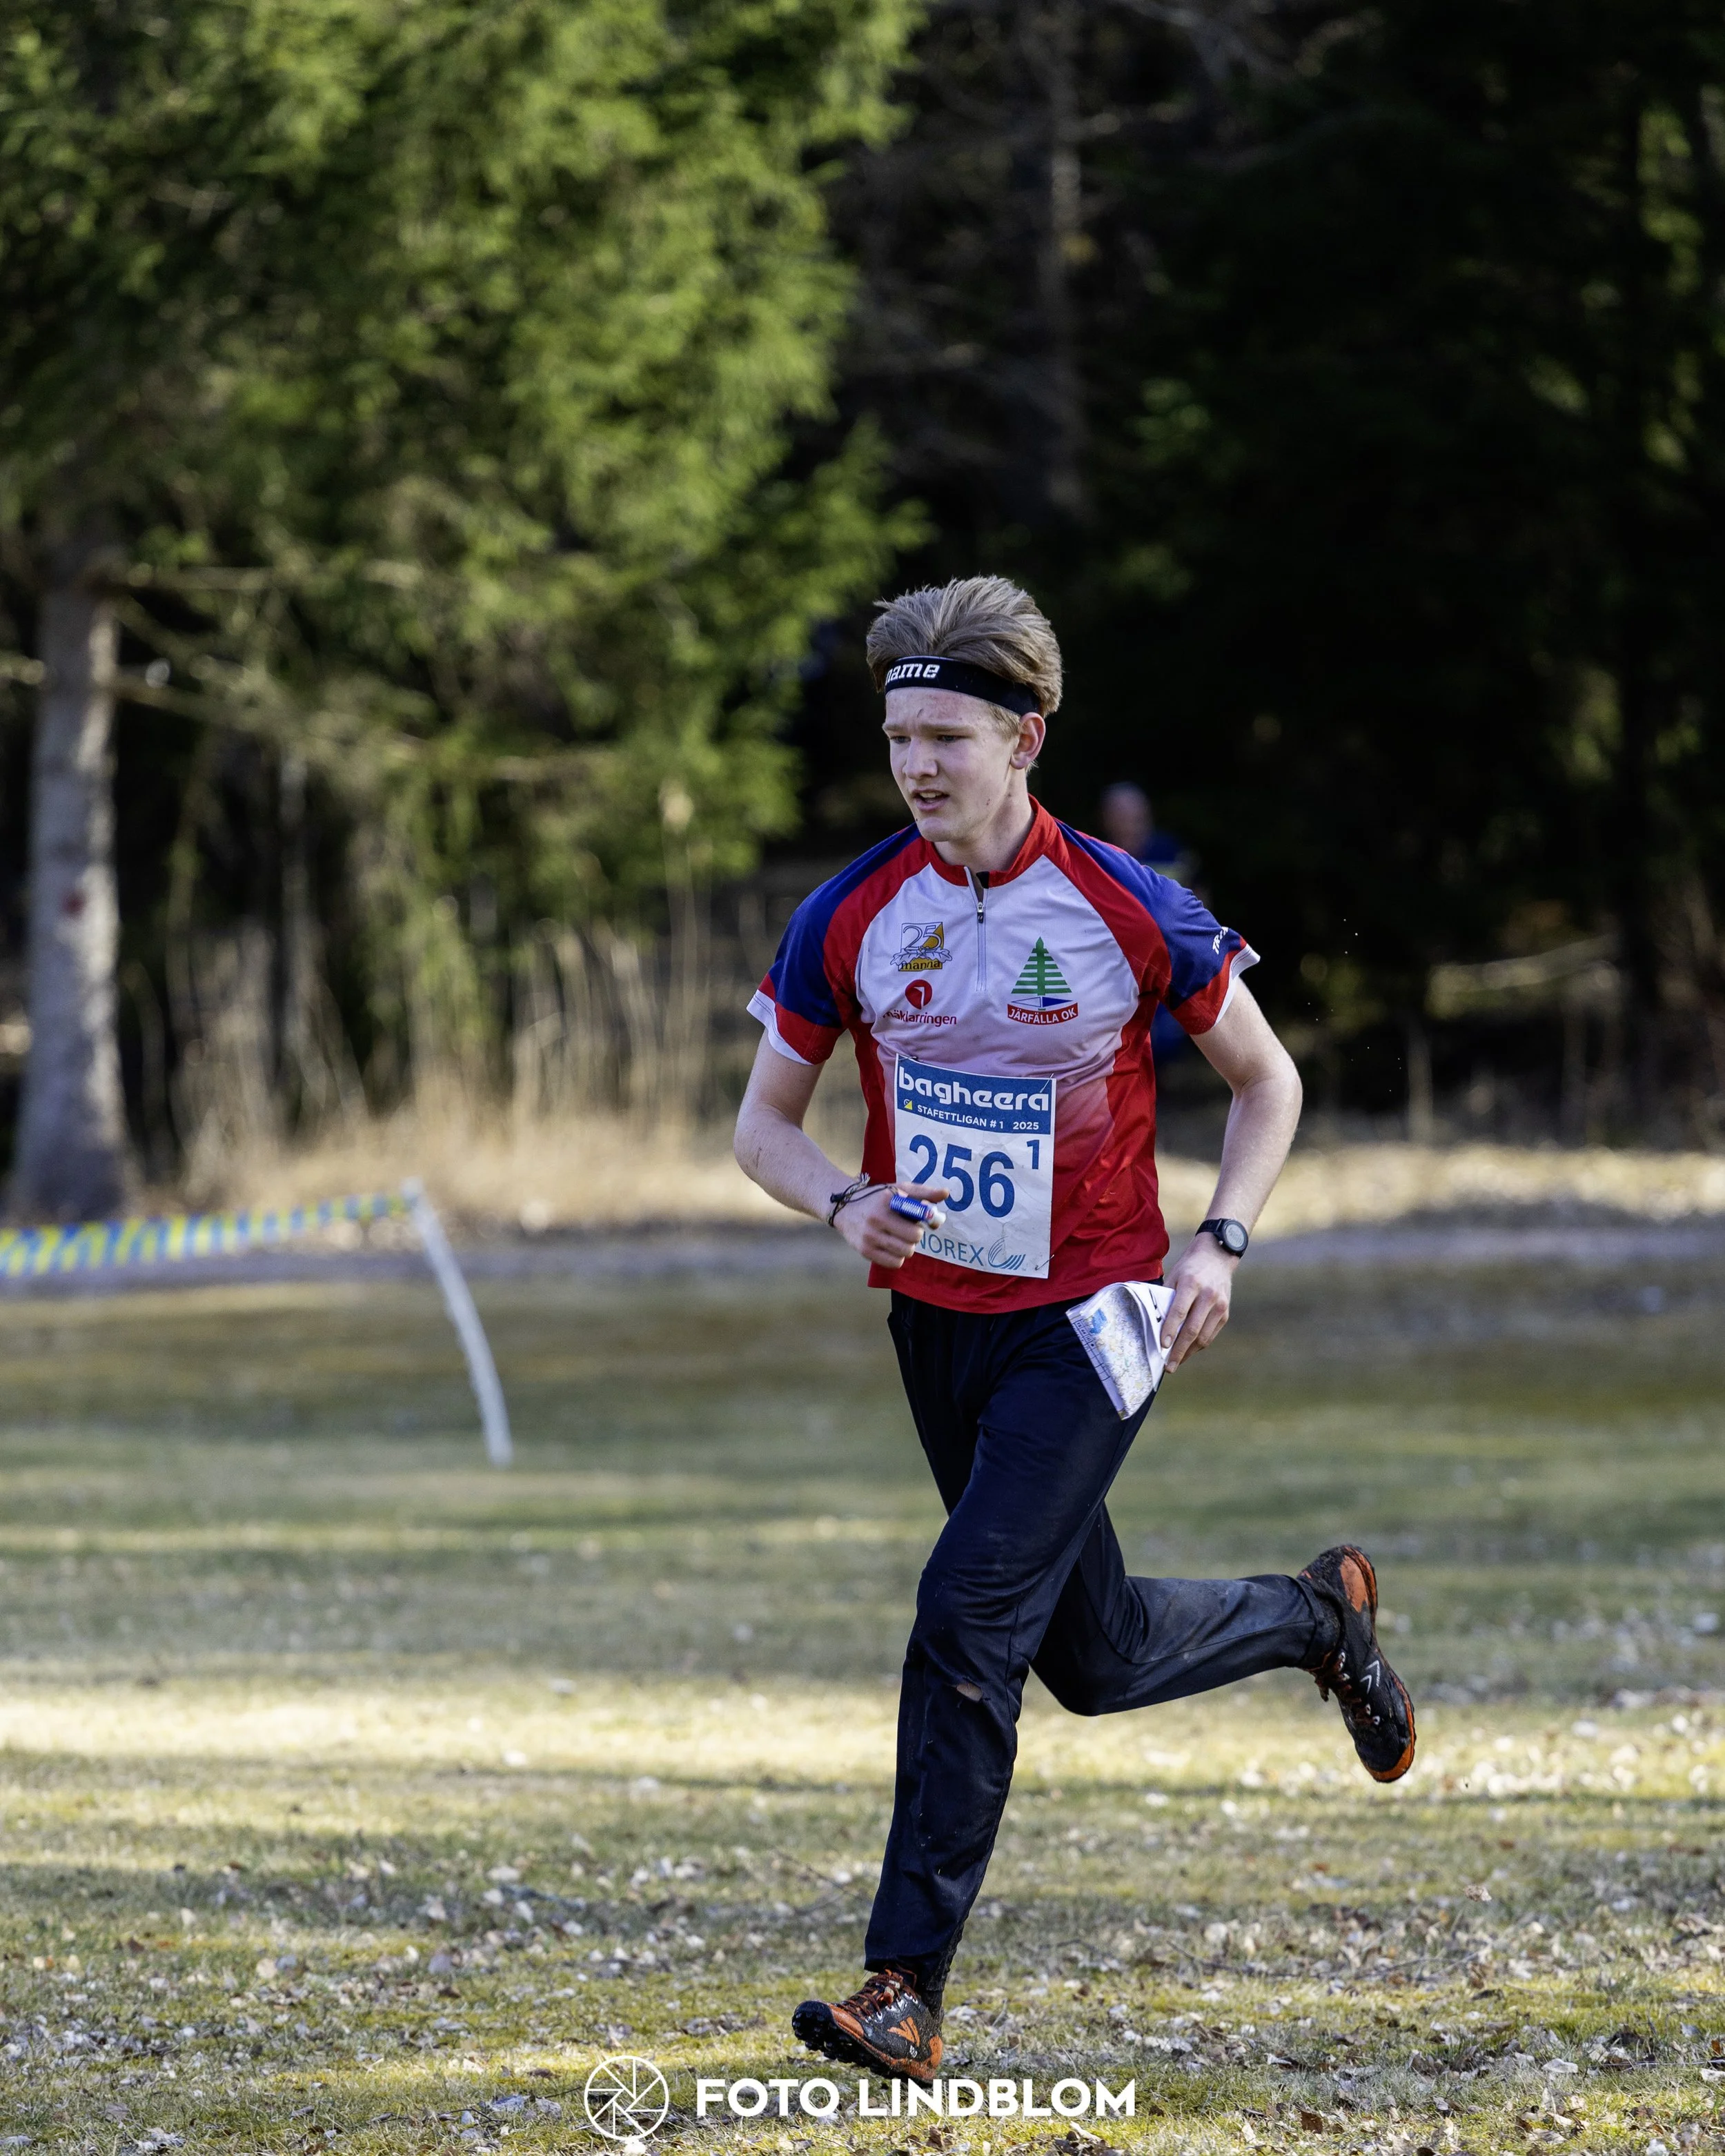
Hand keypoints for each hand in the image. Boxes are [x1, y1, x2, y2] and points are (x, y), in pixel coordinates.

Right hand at [834, 1181, 948, 1267]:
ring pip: (906, 1252)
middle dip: (915, 1235)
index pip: (918, 1216)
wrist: (844, 1208)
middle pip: (914, 1238)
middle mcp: (877, 1219)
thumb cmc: (878, 1198)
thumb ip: (923, 1192)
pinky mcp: (865, 1251)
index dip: (925, 1219)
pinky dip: (898, 1257)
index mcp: (888, 1201)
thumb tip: (946, 1193)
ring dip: (907, 1247)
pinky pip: (894, 1263)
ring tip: (899, 1238)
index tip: (922, 1218)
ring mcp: (870, 1236)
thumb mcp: (899, 1189)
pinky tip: (891, 1247)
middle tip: (908, 1229)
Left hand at [1159, 1232, 1239, 1367]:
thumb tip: (1155, 1324)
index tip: (1162, 1346)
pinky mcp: (1225, 1313)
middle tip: (1168, 1366)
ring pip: (1203, 1337)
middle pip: (1192, 1329)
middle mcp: (1208, 1295)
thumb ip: (1166, 1299)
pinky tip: (1187, 1351)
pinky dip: (1198, 1345)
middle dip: (1179, 1351)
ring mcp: (1220, 1305)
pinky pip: (1211, 1335)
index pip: (1179, 1311)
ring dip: (1188, 1352)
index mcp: (1192, 1284)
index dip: (1170, 1330)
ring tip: (1176, 1362)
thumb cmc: (1189, 1268)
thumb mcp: (1174, 1276)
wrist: (1217, 1256)